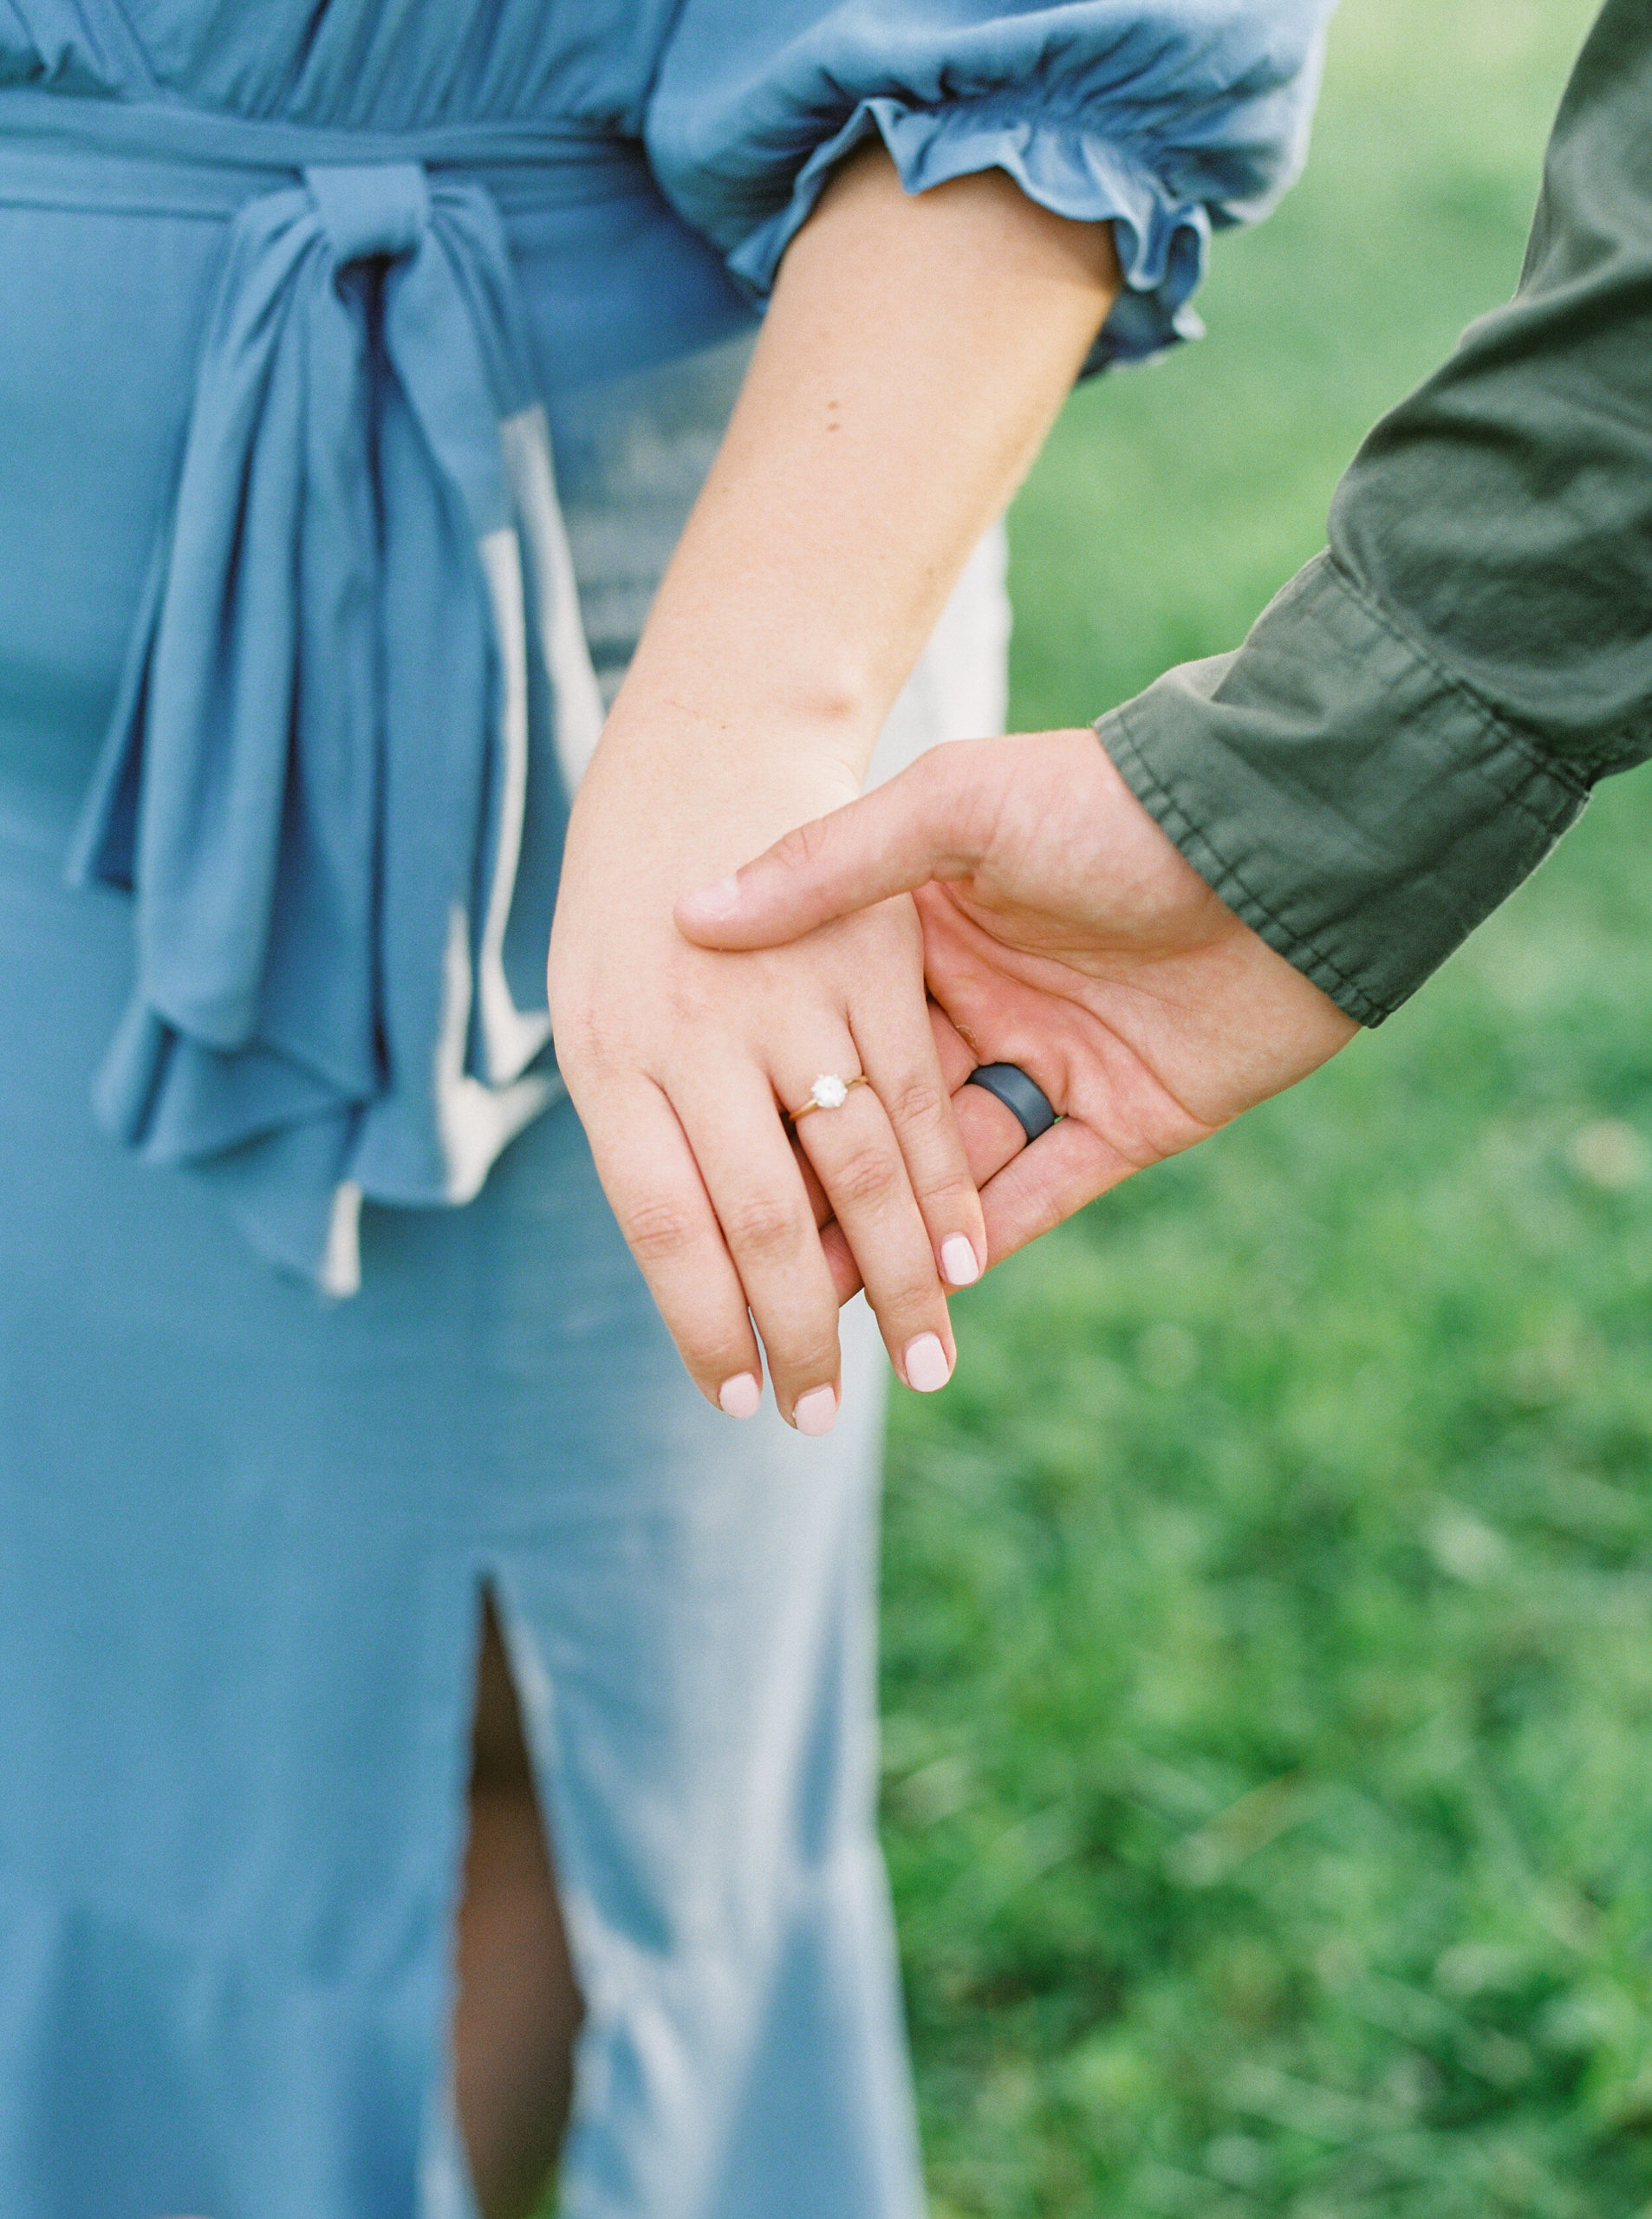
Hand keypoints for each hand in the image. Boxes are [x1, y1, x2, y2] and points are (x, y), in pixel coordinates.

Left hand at [547, 728, 985, 1431]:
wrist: (703, 739)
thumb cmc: (627, 892)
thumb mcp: (596, 999)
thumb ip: (640, 1124)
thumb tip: (679, 1261)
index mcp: (608, 1053)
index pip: (658, 1223)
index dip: (698, 1320)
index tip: (734, 1395)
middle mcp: (696, 1033)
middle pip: (760, 1217)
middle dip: (799, 1330)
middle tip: (823, 1416)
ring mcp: (792, 996)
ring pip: (855, 1170)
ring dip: (894, 1279)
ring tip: (920, 1364)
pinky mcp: (873, 964)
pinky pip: (915, 1100)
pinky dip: (945, 1184)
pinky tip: (964, 1257)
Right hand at [676, 729, 1358, 1265]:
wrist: (1283, 837)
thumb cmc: (1110, 804)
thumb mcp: (958, 806)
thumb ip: (831, 865)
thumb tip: (695, 914)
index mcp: (929, 928)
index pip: (833, 1032)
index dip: (773, 1098)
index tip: (704, 1157)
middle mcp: (983, 1002)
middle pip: (882, 1116)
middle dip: (821, 1188)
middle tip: (748, 1258)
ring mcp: (1054, 1063)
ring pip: (953, 1171)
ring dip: (892, 1235)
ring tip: (817, 1301)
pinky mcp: (1127, 1119)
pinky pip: (1044, 1192)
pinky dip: (989, 1243)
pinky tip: (926, 1296)